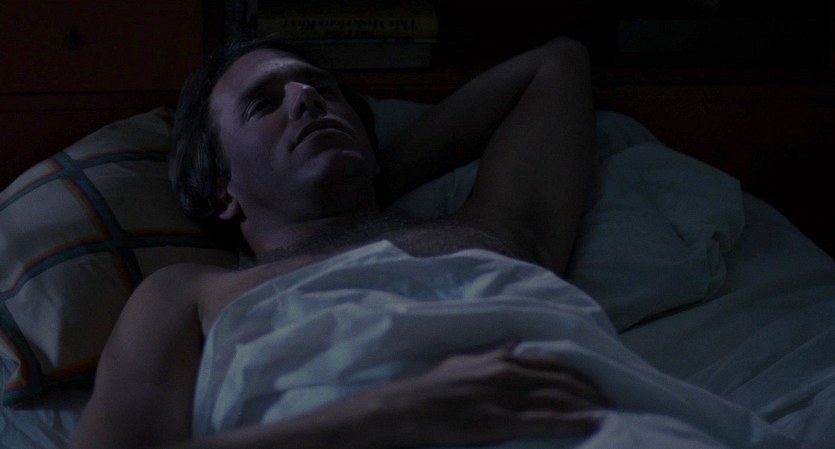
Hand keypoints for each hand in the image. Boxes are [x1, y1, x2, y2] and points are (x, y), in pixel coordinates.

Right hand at [368, 344, 608, 447]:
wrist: (408, 407)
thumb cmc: (434, 387)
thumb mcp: (464, 361)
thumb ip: (492, 352)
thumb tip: (515, 344)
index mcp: (500, 358)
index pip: (550, 363)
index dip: (577, 373)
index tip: (597, 384)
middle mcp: (507, 371)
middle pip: (560, 379)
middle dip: (590, 390)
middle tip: (612, 400)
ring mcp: (504, 395)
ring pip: (556, 398)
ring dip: (587, 405)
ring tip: (608, 412)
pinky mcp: (498, 420)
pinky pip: (543, 420)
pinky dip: (571, 421)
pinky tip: (591, 424)